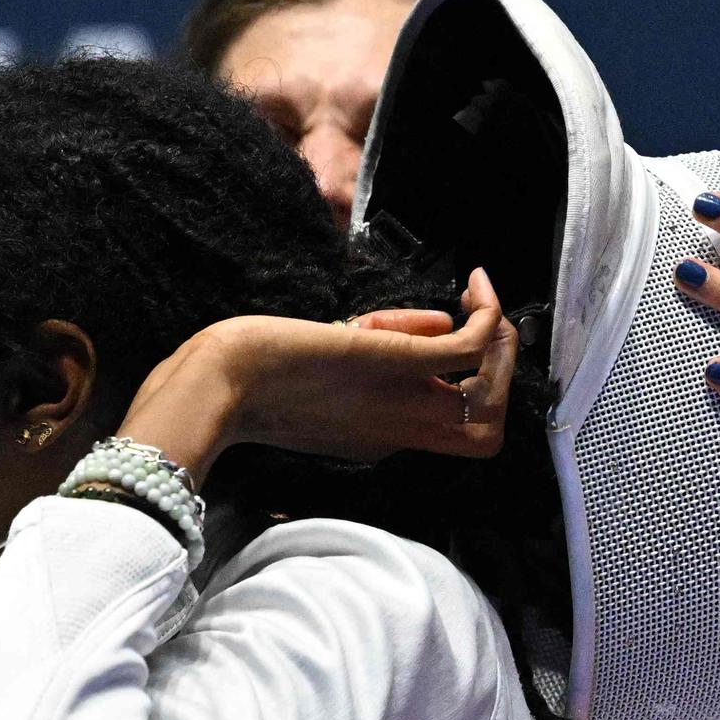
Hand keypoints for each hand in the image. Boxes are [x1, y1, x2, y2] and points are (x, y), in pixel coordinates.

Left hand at [117, 267, 513, 475]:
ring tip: (483, 300)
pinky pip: (471, 349)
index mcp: (380, 436)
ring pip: (493, 400)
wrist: (215, 384)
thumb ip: (383, 345)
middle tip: (483, 326)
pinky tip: (475, 283)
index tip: (450, 337)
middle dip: (501, 376)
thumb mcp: (329, 366)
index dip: (471, 390)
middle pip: (489, 430)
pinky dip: (490, 315)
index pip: (458, 431)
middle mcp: (398, 429)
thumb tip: (439, 319)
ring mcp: (399, 400)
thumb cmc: (253, 375)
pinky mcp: (392, 362)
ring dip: (504, 347)